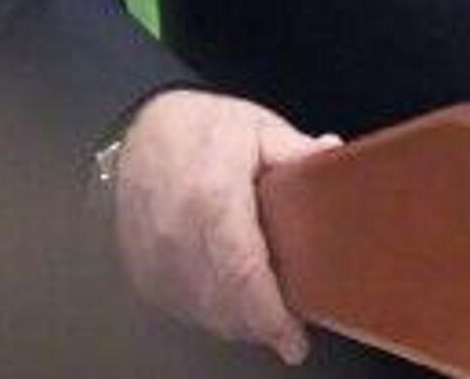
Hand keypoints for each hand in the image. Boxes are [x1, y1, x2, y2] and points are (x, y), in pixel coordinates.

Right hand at [111, 88, 338, 363]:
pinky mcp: (147, 277)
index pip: (242, 273)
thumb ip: (294, 150)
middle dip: (263, 321)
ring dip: (241, 320)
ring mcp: (158, 262)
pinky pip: (186, 309)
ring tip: (266, 307)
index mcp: (212, 199)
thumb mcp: (255, 129)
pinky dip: (214, 310)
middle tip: (290, 321)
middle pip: (228, 304)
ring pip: (207, 314)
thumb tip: (331, 155)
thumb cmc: (199, 130)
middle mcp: (178, 237)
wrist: (138, 136)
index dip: (270, 314)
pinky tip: (233, 295)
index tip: (295, 340)